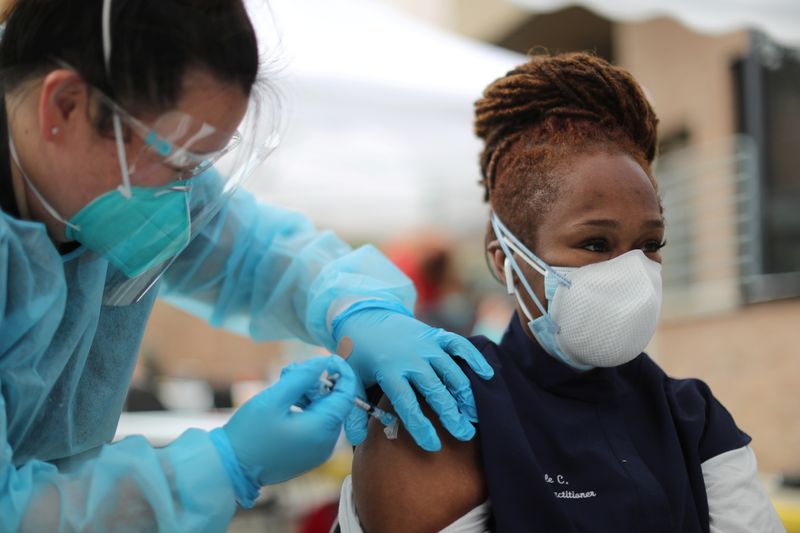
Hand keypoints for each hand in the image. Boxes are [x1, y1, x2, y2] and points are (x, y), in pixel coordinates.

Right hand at [211, 355, 355, 505]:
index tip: (328, 357)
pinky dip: (306, 409)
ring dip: (309, 394)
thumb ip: (302, 377)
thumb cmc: (249, 433)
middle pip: (335, 402)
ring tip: (284, 384)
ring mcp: (319, 451)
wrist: (231, 469)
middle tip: (291, 372)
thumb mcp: (274, 399)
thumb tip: (325, 361)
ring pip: (325, 412)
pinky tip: (285, 403)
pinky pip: (316, 425)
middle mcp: (327, 443)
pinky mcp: (309, 454)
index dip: (342, 373)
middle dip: (318, 382)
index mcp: (321, 430)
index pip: (347, 395)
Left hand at [334, 308, 493, 451]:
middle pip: (434, 389)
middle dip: (450, 414)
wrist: (367, 317)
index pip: (407, 403)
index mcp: (388, 371)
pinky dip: (474, 358)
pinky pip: (459, 346)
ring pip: (451, 371)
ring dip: (464, 393)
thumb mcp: (351, 380)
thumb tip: (358, 439)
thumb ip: (353, 411)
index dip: (420, 426)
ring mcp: (426, 345)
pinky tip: (487, 375)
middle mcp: (410, 358)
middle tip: (464, 434)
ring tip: (475, 415)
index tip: (433, 445)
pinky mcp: (436, 335)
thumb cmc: (360, 356)